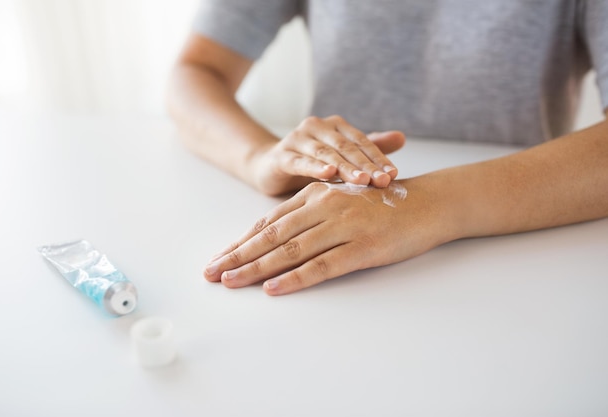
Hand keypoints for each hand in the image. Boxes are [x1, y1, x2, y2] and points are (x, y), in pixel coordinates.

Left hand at [204, 179, 452, 294]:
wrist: (430, 202)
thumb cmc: (385, 203)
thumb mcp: (343, 198)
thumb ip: (312, 212)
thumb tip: (279, 235)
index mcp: (316, 195)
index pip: (269, 222)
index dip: (241, 241)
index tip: (219, 258)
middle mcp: (324, 207)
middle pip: (271, 236)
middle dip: (237, 256)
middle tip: (211, 273)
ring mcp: (343, 227)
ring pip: (290, 250)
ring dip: (256, 268)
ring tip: (231, 282)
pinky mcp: (362, 248)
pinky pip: (322, 266)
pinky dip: (295, 278)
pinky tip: (274, 288)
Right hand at [250, 115, 404, 194]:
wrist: (269, 167)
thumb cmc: (310, 162)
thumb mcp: (341, 156)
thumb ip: (369, 147)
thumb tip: (403, 137)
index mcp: (334, 125)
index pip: (361, 141)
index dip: (378, 157)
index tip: (394, 175)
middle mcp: (316, 127)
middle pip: (345, 147)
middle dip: (366, 165)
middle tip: (383, 181)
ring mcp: (297, 140)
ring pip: (325, 154)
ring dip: (345, 168)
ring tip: (362, 180)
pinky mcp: (281, 156)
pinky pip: (300, 162)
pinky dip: (314, 168)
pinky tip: (328, 174)